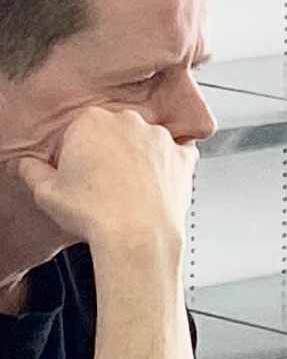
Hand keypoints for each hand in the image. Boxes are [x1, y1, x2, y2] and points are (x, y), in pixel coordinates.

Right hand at [10, 105, 191, 267]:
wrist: (138, 236)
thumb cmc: (95, 213)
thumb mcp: (45, 192)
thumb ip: (32, 170)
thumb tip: (30, 165)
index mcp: (91, 122)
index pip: (76, 130)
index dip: (72, 154)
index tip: (72, 171)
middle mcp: (129, 122)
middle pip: (110, 132)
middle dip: (103, 152)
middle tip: (96, 183)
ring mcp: (160, 137)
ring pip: (141, 143)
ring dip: (134, 159)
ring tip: (123, 191)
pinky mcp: (183, 155)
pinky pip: (172, 155)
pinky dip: (164, 168)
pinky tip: (150, 187)